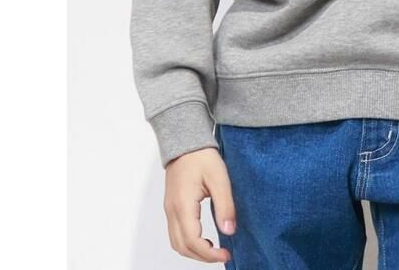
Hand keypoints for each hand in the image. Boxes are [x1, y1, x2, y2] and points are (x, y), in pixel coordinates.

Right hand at [164, 145, 236, 262]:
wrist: (186, 141)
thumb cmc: (202, 156)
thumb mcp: (219, 178)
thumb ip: (225, 206)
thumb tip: (229, 231)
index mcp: (183, 205)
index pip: (192, 241)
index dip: (209, 254)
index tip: (225, 255)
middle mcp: (172, 210)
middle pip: (182, 247)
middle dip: (202, 256)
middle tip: (222, 255)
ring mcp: (169, 209)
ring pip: (176, 242)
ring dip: (194, 251)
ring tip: (213, 249)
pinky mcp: (171, 206)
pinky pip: (175, 233)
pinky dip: (188, 242)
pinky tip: (204, 238)